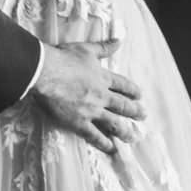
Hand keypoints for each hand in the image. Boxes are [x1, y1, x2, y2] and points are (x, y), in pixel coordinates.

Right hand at [27, 40, 145, 156]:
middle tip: (143, 116)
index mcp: (102, 77)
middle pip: (122, 105)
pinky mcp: (79, 122)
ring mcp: (91, 110)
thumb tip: (119, 41)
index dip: (132, 90)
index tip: (139, 95)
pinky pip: (94, 135)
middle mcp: (101, 95)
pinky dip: (104, 143)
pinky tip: (112, 148)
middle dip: (134, 111)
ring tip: (133, 137)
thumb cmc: (63, 58)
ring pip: (113, 123)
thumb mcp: (86, 49)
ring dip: (124, 131)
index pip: (122, 85)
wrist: (46, 72)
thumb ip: (103, 47)